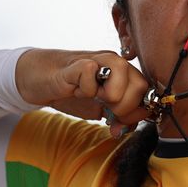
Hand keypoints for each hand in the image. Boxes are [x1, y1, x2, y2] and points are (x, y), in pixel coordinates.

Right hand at [16, 49, 151, 137]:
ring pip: (122, 69)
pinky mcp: (77, 62)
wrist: (40, 81)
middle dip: (125, 108)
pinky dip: (84, 89)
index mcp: (125, 74)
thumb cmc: (71, 92)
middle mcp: (115, 62)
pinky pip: (90, 73)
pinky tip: (75, 88)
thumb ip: (117, 118)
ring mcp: (98, 59)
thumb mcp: (98, 109)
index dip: (138, 112)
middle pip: (140, 84)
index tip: (120, 123)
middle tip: (106, 111)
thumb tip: (127, 128)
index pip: (147, 91)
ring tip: (94, 97)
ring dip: (111, 95)